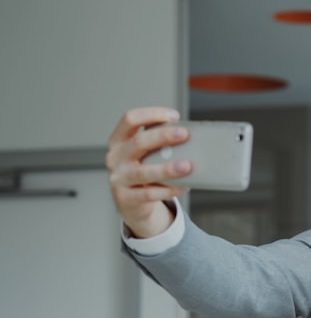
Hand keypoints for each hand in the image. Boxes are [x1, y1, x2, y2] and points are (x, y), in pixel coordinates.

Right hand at [105, 107, 191, 237]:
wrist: (130, 203)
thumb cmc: (142, 171)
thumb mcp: (144, 153)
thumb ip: (158, 142)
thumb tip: (189, 133)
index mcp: (119, 140)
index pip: (130, 119)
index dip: (152, 114)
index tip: (174, 116)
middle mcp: (115, 157)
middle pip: (138, 142)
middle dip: (163, 136)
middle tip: (185, 134)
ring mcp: (118, 178)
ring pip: (143, 172)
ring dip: (167, 168)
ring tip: (187, 166)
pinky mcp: (126, 198)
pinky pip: (149, 194)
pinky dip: (169, 190)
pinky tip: (184, 186)